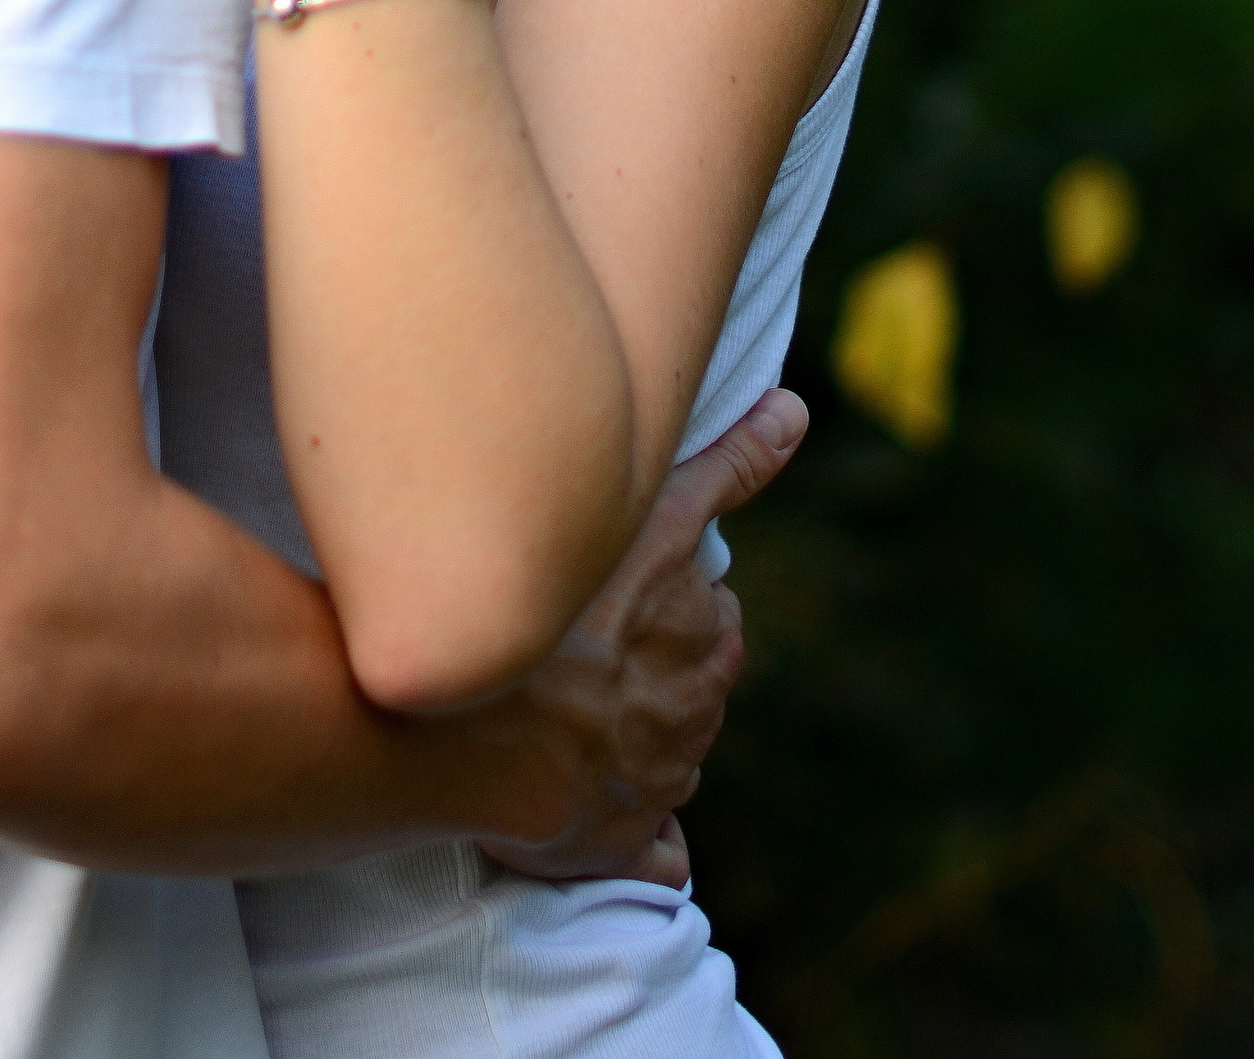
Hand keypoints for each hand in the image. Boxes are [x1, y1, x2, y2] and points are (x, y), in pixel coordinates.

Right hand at [468, 389, 807, 890]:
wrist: (455, 719)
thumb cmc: (544, 600)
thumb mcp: (643, 512)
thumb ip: (728, 464)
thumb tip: (797, 413)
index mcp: (700, 625)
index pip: (712, 609)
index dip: (666, 603)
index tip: (626, 614)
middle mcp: (694, 697)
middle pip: (694, 675)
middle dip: (655, 661)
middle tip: (580, 648)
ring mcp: (664, 773)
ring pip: (673, 746)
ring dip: (638, 730)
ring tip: (563, 709)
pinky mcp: (630, 837)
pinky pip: (656, 840)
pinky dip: (638, 826)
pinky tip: (597, 803)